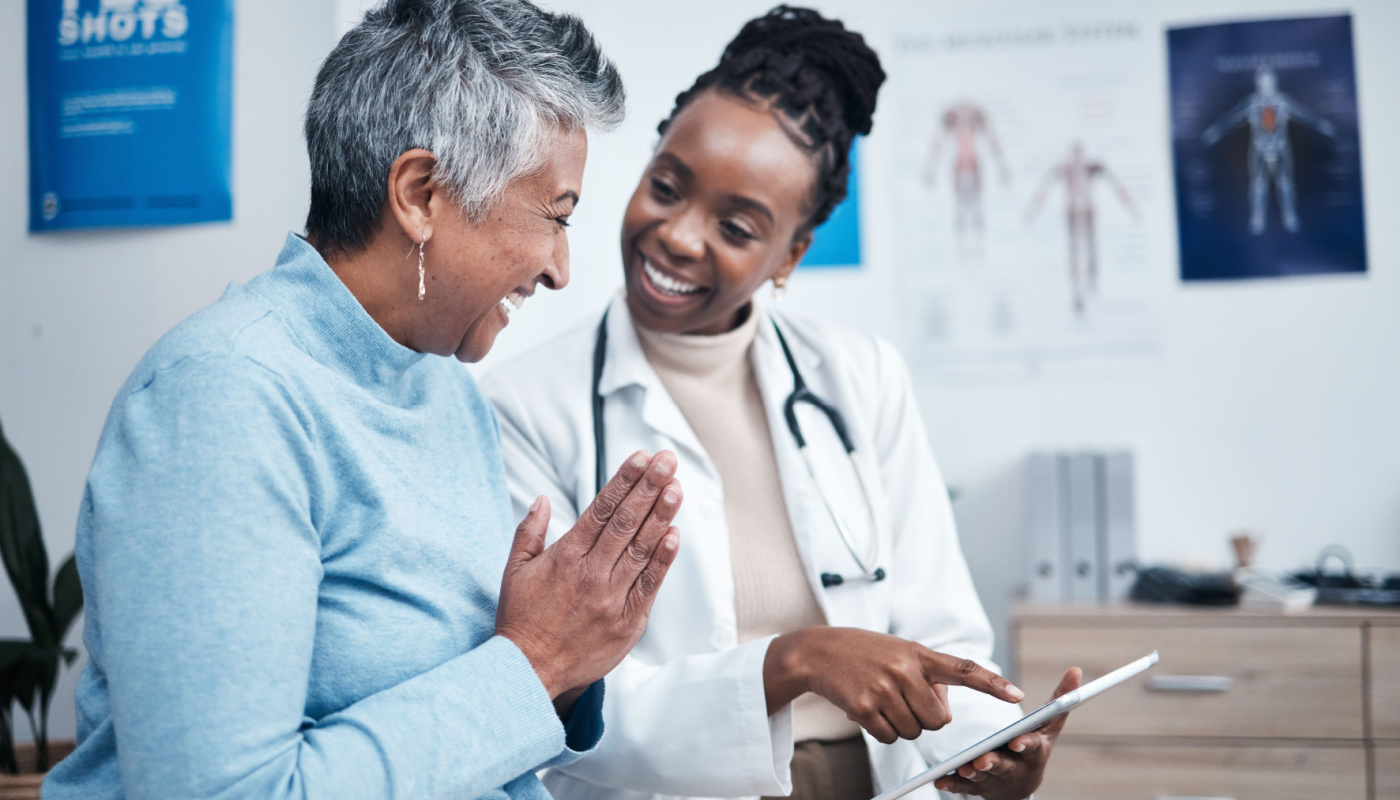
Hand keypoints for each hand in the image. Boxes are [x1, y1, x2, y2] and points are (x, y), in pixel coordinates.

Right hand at [496, 450, 681, 699]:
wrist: (529, 672)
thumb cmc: (520, 620)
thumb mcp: (514, 571)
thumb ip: (529, 532)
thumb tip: (543, 499)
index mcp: (565, 557)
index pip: (601, 509)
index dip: (624, 480)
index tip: (641, 458)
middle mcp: (590, 574)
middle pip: (626, 523)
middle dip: (649, 487)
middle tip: (667, 460)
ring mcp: (610, 599)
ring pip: (641, 550)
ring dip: (661, 516)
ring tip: (676, 488)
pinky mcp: (626, 623)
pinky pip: (648, 586)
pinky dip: (663, 560)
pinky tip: (674, 535)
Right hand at [764, 628, 1024, 744]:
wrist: (816, 651)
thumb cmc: (863, 652)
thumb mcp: (899, 652)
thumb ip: (927, 676)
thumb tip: (943, 712)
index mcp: (918, 653)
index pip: (963, 669)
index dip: (992, 684)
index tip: (1018, 695)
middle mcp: (904, 670)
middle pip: (937, 720)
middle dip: (925, 719)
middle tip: (903, 701)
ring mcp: (883, 689)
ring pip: (914, 732)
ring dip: (902, 725)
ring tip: (882, 700)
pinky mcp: (864, 707)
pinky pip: (890, 737)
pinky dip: (883, 731)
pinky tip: (868, 710)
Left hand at [933, 667, 1081, 798]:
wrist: (1022, 783)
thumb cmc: (1035, 744)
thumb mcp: (1049, 725)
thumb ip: (1060, 699)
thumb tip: (1076, 670)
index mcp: (1035, 751)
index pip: (1032, 748)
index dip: (1025, 745)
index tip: (1016, 741)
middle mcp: (1016, 768)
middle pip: (1006, 766)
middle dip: (995, 762)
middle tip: (983, 759)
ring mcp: (996, 779)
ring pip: (984, 777)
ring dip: (974, 773)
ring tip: (964, 767)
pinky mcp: (978, 787)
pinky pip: (964, 787)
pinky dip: (952, 784)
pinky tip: (941, 780)